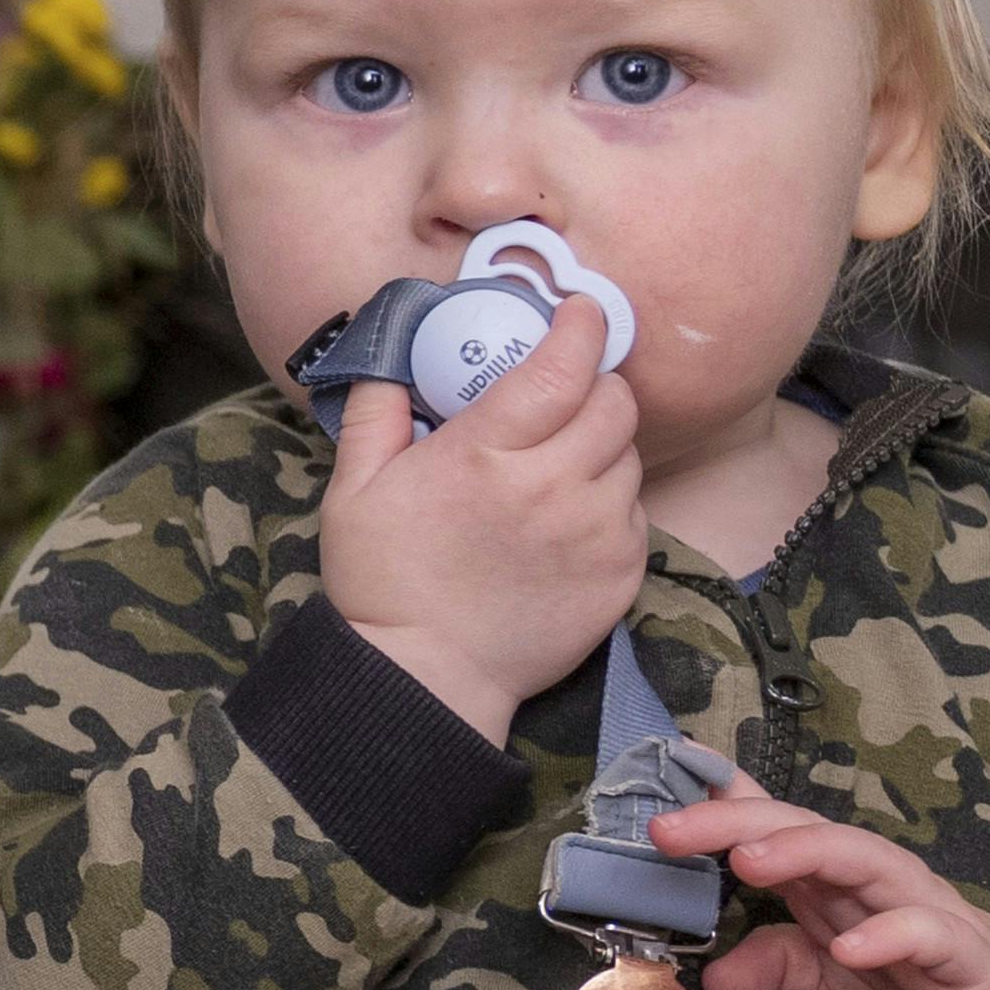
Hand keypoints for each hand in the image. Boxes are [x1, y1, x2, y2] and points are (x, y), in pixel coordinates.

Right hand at [312, 296, 642, 742]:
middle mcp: (551, 489)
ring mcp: (594, 535)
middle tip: (571, 386)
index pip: (559, 368)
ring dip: (605, 443)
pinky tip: (572, 512)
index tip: (581, 311)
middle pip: (614, 404)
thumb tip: (390, 362)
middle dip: (598, 382)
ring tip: (564, 457)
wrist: (427, 678)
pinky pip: (635, 512)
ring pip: (630, 456)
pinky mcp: (620, 575)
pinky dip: (612, 498)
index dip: (581, 327)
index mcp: (484, 457)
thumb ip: (375, 414)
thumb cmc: (384, 582)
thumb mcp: (354, 490)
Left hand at [658, 791, 989, 989]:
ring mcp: (925, 915)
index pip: (770, 829)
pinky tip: (850, 948)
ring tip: (749, 861)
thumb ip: (778, 971)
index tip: (654, 782)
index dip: (714, 803)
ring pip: (862, 860)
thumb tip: (711, 974)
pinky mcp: (970, 958)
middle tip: (669, 829)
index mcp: (834, 889)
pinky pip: (927, 936)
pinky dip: (887, 936)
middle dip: (733, 822)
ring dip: (804, 853)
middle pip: (801, 831)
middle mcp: (874, 886)